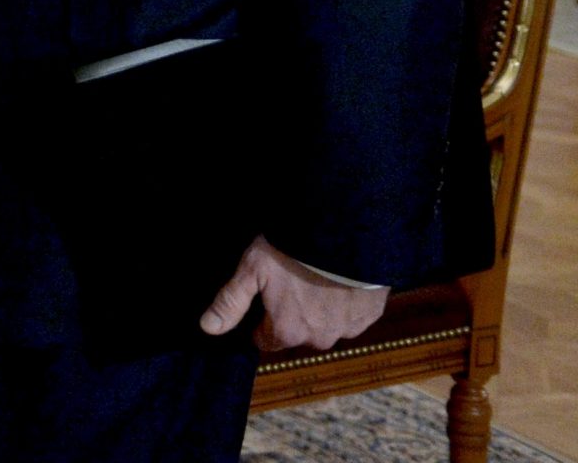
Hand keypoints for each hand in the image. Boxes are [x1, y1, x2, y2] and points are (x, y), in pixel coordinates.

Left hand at [199, 235, 387, 351]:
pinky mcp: (369, 316)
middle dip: (291, 316)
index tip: (262, 302)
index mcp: (287, 331)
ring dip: (319, 311)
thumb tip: (208, 328)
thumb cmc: (293, 251)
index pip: (267, 341)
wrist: (345, 236)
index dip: (261, 323)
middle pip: (297, 334)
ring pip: (325, 327)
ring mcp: (347, 329)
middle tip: (290, 284)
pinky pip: (351, 317)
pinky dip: (344, 304)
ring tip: (314, 280)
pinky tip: (338, 281)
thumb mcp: (252, 269)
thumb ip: (230, 302)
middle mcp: (318, 338)